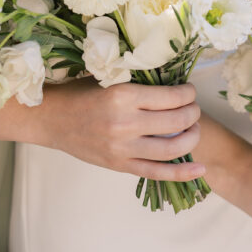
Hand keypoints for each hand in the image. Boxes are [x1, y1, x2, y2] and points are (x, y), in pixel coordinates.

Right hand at [36, 80, 204, 180]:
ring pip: (173, 147)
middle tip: (194, 109)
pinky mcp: (120, 166)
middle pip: (177, 121)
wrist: (52, 119)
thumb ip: (139, 82)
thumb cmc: (81, 94)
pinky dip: (182, 173)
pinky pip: (157, 172)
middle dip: (193, 113)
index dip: (188, 93)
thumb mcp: (109, 78)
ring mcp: (123, 148)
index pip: (172, 96)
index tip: (189, 91)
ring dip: (192, 137)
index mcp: (123, 96)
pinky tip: (200, 169)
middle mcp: (125, 123)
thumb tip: (174, 82)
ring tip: (194, 130)